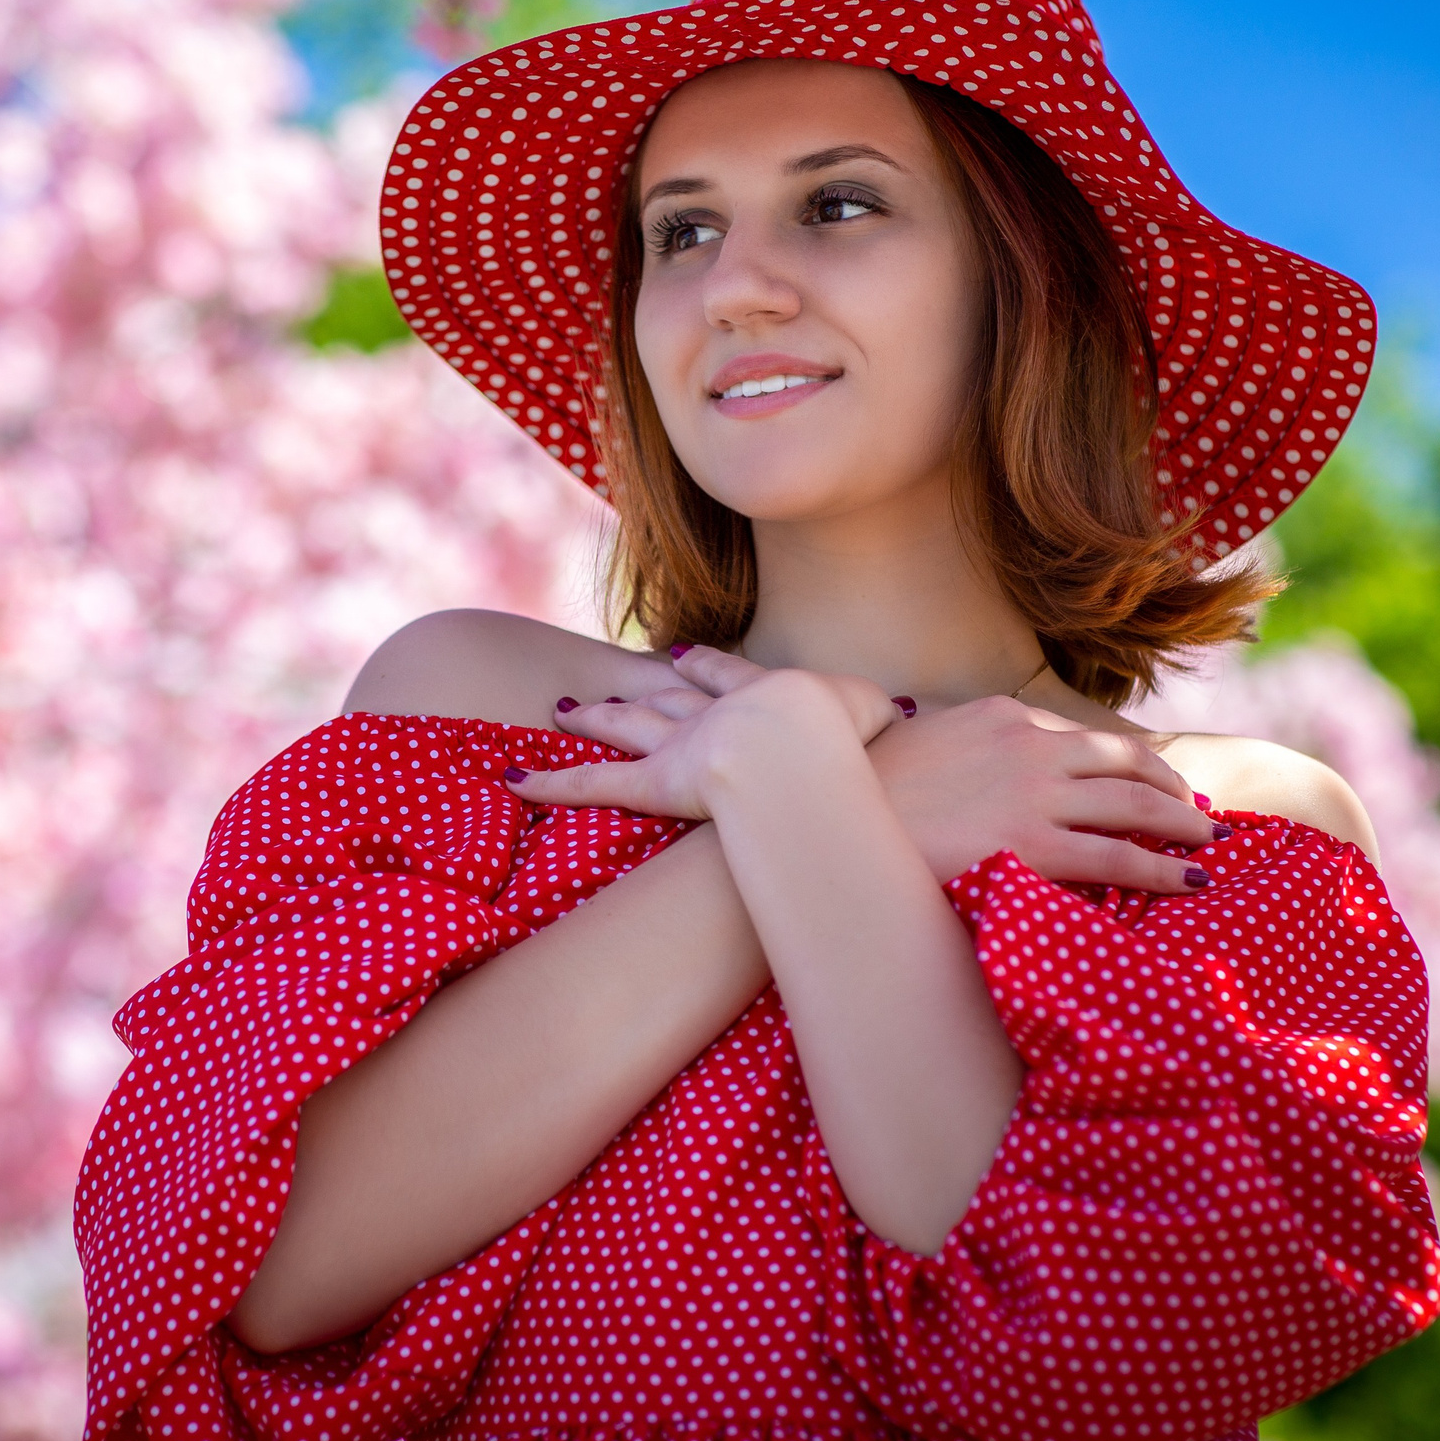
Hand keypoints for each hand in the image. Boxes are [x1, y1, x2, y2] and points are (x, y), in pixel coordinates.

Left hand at [507, 644, 892, 821]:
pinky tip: (512, 779)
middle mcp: (713, 714)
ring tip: (567, 709)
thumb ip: (891, 718)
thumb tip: (927, 717)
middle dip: (647, 688)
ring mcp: (678, 745)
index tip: (688, 654)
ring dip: (597, 718)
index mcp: (764, 695)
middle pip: (669, 696)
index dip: (708, 668)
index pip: (728, 677)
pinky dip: (551, 781)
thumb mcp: (881, 717)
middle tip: (625, 677)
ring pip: (627, 728)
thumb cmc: (848, 738)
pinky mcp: (650, 782)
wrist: (801, 747)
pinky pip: (590, 785)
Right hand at [868, 694, 1218, 892]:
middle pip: (1126, 761)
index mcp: (1002, 716)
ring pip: (1136, 804)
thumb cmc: (865, 788)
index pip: (1084, 736)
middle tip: (1195, 810)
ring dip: (1182, 822)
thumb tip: (967, 760)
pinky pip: (1120, 857)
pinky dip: (1165, 868)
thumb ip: (961, 746)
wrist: (829, 813)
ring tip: (1206, 840)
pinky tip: (1193, 881)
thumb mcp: (920, 743)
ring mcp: (1035, 794)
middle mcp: (1029, 745)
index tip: (1148, 778)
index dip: (1127, 759)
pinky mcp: (1034, 846)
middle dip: (1170, 786)